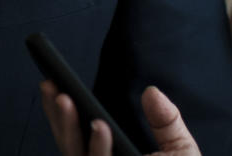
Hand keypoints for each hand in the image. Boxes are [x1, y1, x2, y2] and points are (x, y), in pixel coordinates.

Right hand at [41, 82, 199, 155]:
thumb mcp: (180, 150)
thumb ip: (166, 120)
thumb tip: (151, 92)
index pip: (76, 133)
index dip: (60, 111)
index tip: (51, 83)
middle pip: (68, 143)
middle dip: (58, 115)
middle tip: (56, 89)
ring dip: (71, 128)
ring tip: (71, 101)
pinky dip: (98, 148)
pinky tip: (100, 128)